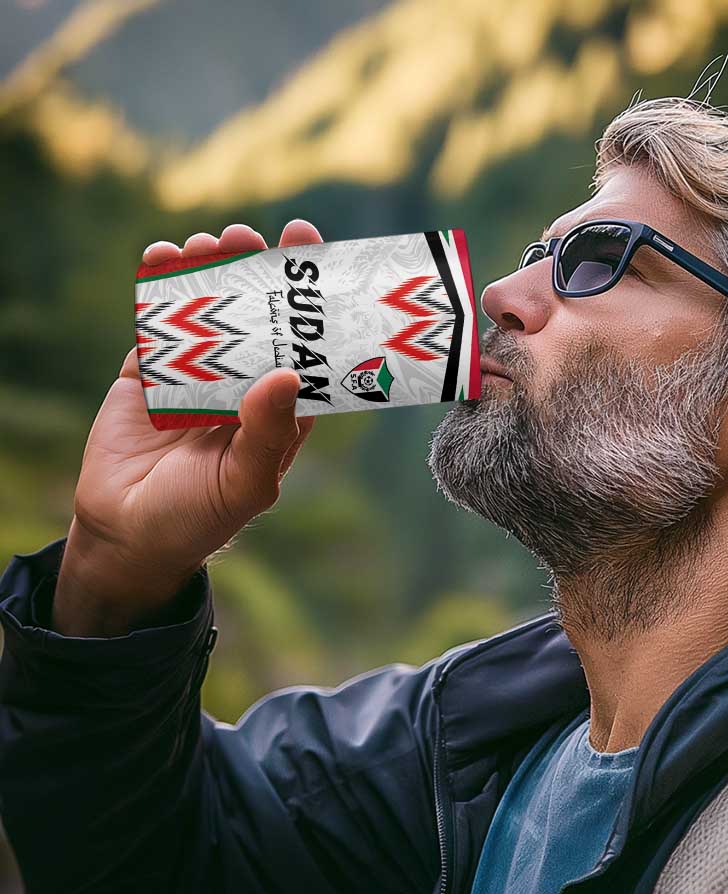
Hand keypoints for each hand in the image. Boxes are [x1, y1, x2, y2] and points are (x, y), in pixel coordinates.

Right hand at [52, 220, 323, 635]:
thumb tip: (287, 375)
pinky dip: (158, 289)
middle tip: (251, 236)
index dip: (310, 302)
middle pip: (258, 317)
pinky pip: (158, 324)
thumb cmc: (200, 517)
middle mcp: (244, 385)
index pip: (304, 347)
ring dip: (209, 272)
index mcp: (279, 409)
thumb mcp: (245, 482)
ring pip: (209, 312)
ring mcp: (196, 375)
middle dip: (256, 272)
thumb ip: (267, 433)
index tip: (311, 253)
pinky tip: (162, 258)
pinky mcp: (149, 373)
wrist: (127, 534)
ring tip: (208, 243)